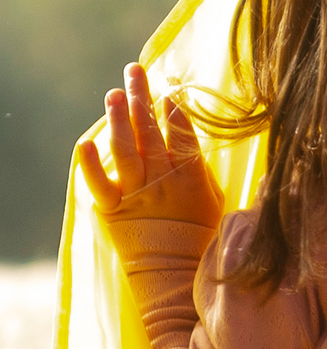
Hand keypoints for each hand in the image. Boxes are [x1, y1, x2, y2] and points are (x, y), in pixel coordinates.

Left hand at [78, 62, 223, 230]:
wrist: (176, 277)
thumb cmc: (202, 242)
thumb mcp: (219, 205)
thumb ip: (210, 174)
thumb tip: (210, 147)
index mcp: (191, 180)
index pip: (183, 139)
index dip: (175, 114)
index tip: (168, 93)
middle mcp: (163, 183)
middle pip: (151, 134)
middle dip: (142, 99)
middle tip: (134, 71)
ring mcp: (137, 195)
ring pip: (127, 150)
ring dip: (120, 120)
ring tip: (114, 93)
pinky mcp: (114, 210)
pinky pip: (99, 184)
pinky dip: (91, 164)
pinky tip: (86, 142)